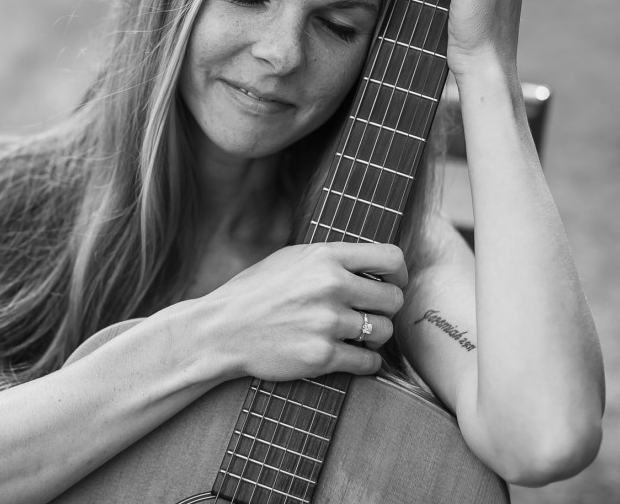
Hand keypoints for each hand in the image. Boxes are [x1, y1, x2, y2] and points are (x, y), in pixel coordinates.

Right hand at [199, 242, 407, 382]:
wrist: (221, 330)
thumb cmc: (254, 292)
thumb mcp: (290, 258)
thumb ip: (330, 258)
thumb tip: (371, 263)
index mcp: (325, 256)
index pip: (390, 257)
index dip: (398, 273)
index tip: (392, 282)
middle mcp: (330, 286)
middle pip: (393, 298)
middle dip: (385, 308)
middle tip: (369, 314)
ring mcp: (328, 322)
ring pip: (384, 331)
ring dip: (375, 337)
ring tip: (355, 335)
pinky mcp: (323, 355)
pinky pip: (369, 362)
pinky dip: (365, 362)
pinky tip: (350, 355)